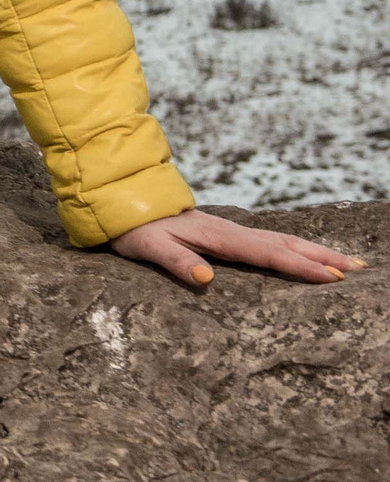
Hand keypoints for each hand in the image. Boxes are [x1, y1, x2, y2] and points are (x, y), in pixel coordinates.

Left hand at [108, 208, 364, 288]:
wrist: (121, 202)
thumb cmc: (133, 228)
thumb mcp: (148, 248)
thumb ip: (176, 262)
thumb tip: (206, 279)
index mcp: (218, 237)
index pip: (268, 254)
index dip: (300, 266)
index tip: (332, 278)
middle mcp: (231, 232)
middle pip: (286, 244)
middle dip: (323, 257)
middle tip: (359, 268)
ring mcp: (230, 232)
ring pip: (281, 240)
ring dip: (315, 251)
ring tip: (346, 262)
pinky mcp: (225, 235)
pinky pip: (269, 242)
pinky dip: (295, 248)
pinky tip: (304, 255)